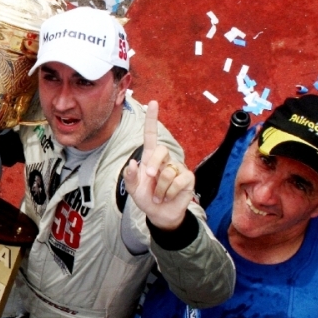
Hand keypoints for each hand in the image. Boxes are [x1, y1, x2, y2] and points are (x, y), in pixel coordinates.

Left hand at [123, 101, 194, 229]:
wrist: (159, 214)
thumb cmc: (146, 197)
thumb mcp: (132, 188)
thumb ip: (130, 176)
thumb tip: (133, 162)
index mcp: (150, 157)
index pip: (151, 135)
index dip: (152, 119)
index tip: (153, 102)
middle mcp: (165, 160)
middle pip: (161, 150)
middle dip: (154, 164)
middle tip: (150, 177)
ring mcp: (178, 168)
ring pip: (168, 172)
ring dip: (160, 188)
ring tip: (159, 196)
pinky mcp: (187, 178)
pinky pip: (178, 181)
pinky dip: (169, 192)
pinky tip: (168, 197)